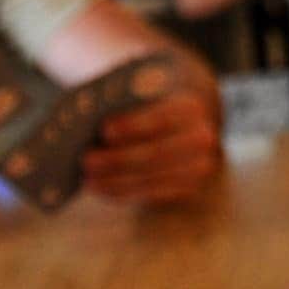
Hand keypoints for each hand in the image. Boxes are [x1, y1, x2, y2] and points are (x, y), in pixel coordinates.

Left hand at [83, 89, 219, 202]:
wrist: (186, 122)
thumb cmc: (153, 104)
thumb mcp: (147, 93)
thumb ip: (127, 104)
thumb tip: (91, 126)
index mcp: (191, 108)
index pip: (161, 118)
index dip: (133, 125)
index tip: (105, 130)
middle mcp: (202, 139)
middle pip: (155, 153)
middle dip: (117, 159)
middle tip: (86, 160)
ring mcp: (198, 168)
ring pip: (151, 177)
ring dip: (115, 181)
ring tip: (87, 179)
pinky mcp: (188, 189)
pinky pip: (151, 195)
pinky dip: (122, 192)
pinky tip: (101, 188)